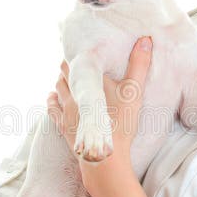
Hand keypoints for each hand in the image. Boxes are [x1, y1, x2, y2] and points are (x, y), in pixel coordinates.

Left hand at [47, 36, 152, 161]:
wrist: (106, 157)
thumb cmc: (122, 124)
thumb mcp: (135, 92)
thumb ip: (140, 65)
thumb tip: (146, 39)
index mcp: (90, 81)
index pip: (78, 60)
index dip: (78, 53)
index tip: (79, 46)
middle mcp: (74, 92)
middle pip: (64, 72)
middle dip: (69, 65)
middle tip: (74, 59)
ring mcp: (67, 110)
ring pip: (58, 87)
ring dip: (61, 80)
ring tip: (65, 75)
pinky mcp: (64, 125)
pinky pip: (52, 108)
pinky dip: (51, 100)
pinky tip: (52, 97)